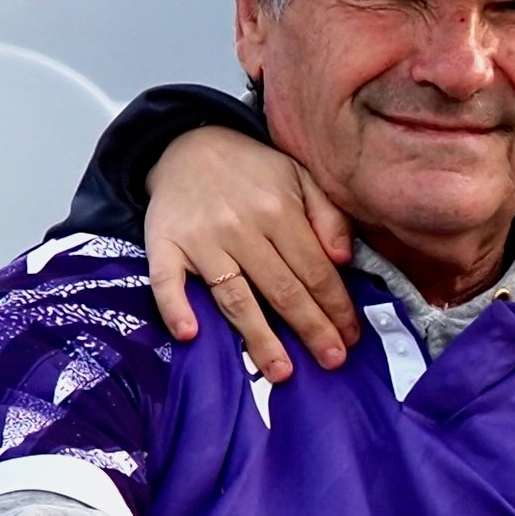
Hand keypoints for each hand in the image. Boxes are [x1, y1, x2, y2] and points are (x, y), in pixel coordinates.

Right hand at [149, 122, 359, 379]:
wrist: (186, 145)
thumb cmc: (251, 170)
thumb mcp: (299, 177)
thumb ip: (328, 215)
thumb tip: (344, 259)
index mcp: (279, 209)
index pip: (314, 269)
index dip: (335, 306)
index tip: (351, 337)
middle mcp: (240, 226)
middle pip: (281, 289)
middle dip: (311, 329)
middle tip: (332, 362)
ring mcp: (200, 239)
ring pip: (234, 296)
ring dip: (258, 337)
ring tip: (281, 371)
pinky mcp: (163, 245)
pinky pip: (166, 281)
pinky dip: (175, 307)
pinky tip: (189, 334)